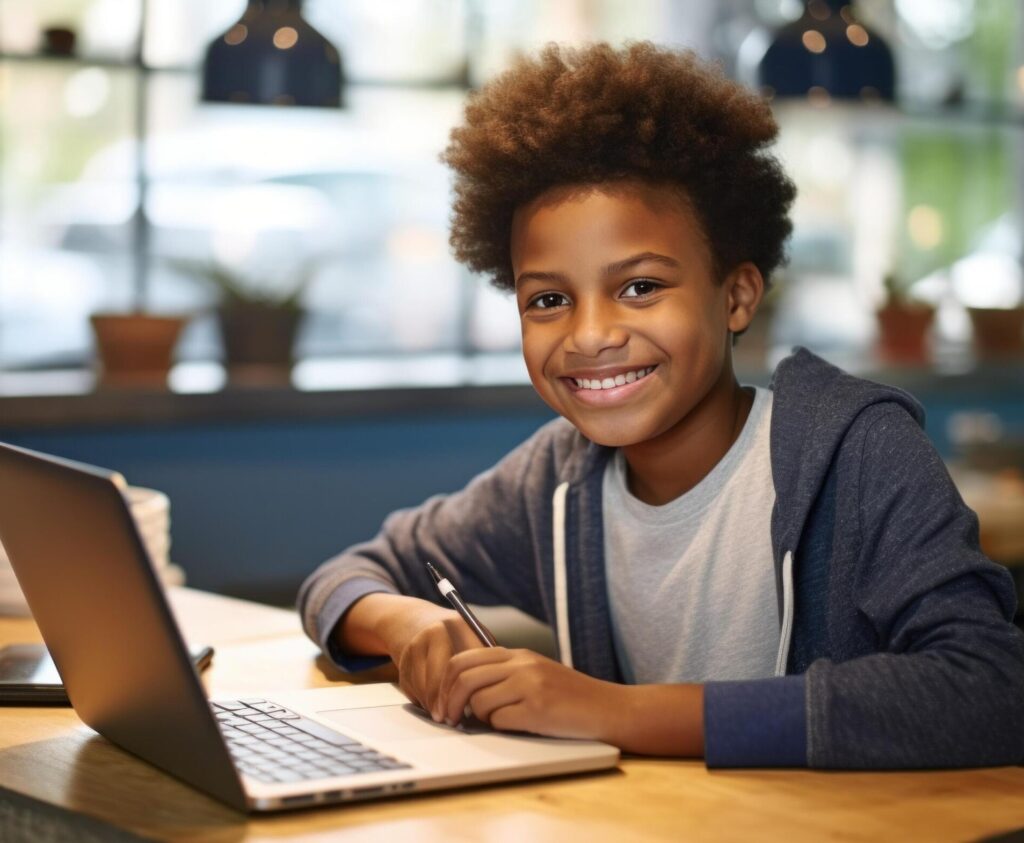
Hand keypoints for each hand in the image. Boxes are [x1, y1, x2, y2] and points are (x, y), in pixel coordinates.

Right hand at [340, 593, 484, 717]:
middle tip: (454, 719)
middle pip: (441, 677)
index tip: (474, 706)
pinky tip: (433, 704)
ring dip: (434, 705)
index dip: (469, 688)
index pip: (466, 662)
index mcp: (459, 625)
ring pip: (425, 686)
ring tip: (445, 716)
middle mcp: (434, 632)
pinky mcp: (402, 661)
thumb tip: (489, 692)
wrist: (414, 620)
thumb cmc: (454, 635)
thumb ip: (483, 658)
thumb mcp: (473, 636)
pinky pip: (413, 689)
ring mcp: (415, 646)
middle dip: (447, 702)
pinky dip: (423, 700)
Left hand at [437, 647, 622, 740]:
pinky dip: (500, 728)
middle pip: (464, 677)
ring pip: (479, 701)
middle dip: (448, 701)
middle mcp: (521, 665)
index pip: (464, 659)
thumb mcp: (536, 673)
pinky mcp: (538, 709)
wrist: (609, 709)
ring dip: (479, 718)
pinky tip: (516, 727)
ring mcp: (530, 685)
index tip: (441, 702)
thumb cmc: (571, 697)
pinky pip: (499, 721)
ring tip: (495, 723)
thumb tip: (464, 691)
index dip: (445, 682)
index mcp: (518, 654)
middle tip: (448, 719)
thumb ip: (504, 674)